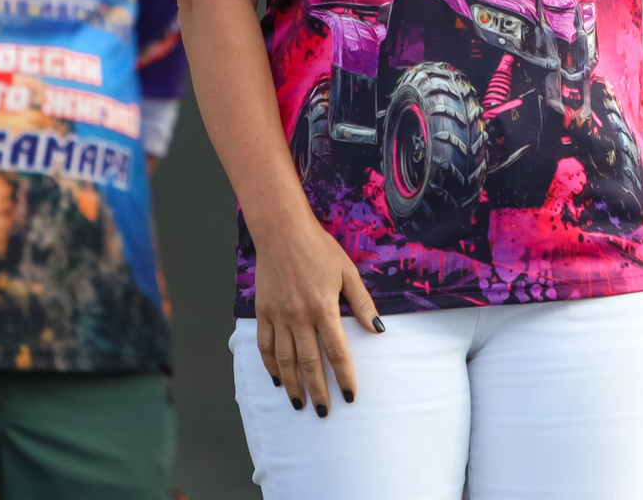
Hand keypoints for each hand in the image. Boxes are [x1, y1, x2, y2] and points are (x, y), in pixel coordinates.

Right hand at [251, 203, 384, 415]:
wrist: (282, 231)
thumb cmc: (319, 249)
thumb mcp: (347, 272)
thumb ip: (362, 303)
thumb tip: (378, 330)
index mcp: (324, 308)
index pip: (337, 352)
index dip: (345, 377)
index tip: (350, 397)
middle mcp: (299, 317)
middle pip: (310, 363)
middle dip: (318, 391)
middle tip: (324, 412)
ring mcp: (278, 316)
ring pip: (285, 360)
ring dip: (293, 384)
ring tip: (300, 403)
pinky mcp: (263, 312)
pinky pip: (265, 346)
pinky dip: (270, 366)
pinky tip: (277, 379)